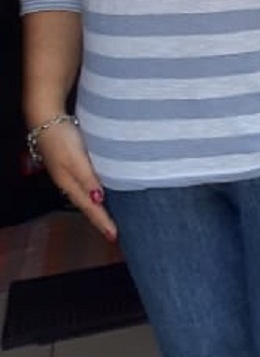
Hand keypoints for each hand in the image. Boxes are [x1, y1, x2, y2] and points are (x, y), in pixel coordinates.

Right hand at [32, 120, 116, 240]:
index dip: (102, 222)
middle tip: (114, 234)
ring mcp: (70, 174)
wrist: (46, 119)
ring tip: (111, 219)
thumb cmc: (61, 138)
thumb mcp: (76, 159)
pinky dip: (96, 194)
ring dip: (99, 209)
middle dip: (100, 220)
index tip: (114, 237)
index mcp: (69, 184)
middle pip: (88, 206)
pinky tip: (103, 194)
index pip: (90, 208)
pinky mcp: (74, 165)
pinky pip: (87, 185)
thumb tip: (99, 199)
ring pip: (87, 197)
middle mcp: (69, 183)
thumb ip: (88, 178)